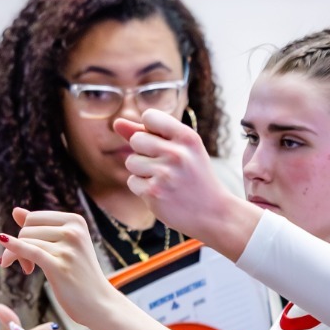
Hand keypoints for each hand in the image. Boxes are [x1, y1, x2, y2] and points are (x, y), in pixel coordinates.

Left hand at [0, 209, 121, 326]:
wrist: (99, 303)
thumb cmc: (80, 274)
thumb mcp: (65, 245)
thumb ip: (41, 226)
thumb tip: (16, 211)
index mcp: (76, 220)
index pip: (34, 218)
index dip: (25, 233)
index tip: (29, 252)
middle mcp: (73, 231)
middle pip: (27, 229)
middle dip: (20, 245)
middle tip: (27, 266)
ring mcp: (67, 248)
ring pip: (25, 241)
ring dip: (17, 256)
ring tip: (28, 269)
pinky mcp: (59, 266)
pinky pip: (29, 252)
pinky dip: (13, 250)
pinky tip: (3, 259)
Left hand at [114, 109, 260, 257]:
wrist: (213, 213)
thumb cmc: (195, 177)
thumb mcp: (183, 149)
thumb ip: (149, 133)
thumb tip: (116, 122)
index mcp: (187, 137)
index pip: (149, 116)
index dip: (149, 130)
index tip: (162, 143)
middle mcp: (177, 153)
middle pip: (136, 140)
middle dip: (144, 152)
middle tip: (165, 165)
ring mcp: (165, 174)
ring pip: (131, 161)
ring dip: (142, 171)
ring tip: (164, 180)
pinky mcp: (154, 192)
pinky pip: (132, 182)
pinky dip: (142, 188)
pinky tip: (161, 193)